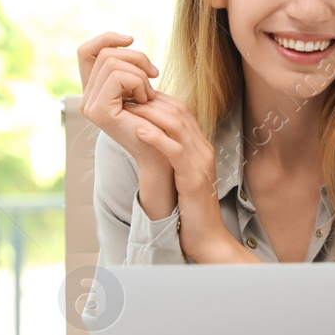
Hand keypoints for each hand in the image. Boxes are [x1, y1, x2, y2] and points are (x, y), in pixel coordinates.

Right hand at [75, 32, 165, 171]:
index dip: (107, 38)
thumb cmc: (155, 120)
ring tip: (148, 94)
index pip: (86, 52)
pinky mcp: (100, 111)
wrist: (160, 151)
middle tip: (153, 76)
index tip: (131, 39)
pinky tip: (145, 99)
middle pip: (106, 54)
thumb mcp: (139, 85)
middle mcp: (86, 98)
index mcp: (92, 91)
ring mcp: (90, 105)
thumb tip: (126, 39)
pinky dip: (138, 82)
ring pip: (113, 63)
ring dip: (139, 74)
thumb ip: (127, 66)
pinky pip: (118, 77)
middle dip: (136, 58)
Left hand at [124, 92, 234, 259]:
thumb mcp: (181, 175)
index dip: (157, 100)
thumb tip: (148, 142)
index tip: (134, 97)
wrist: (208, 237)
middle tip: (126, 97)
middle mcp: (203, 150)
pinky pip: (175, 151)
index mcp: (200, 147)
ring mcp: (201, 163)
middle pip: (180, 112)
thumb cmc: (190, 209)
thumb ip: (171, 156)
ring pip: (177, 126)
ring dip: (150, 114)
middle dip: (151, 101)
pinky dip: (156, 138)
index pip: (181, 111)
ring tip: (128, 108)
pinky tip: (139, 131)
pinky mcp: (194, 179)